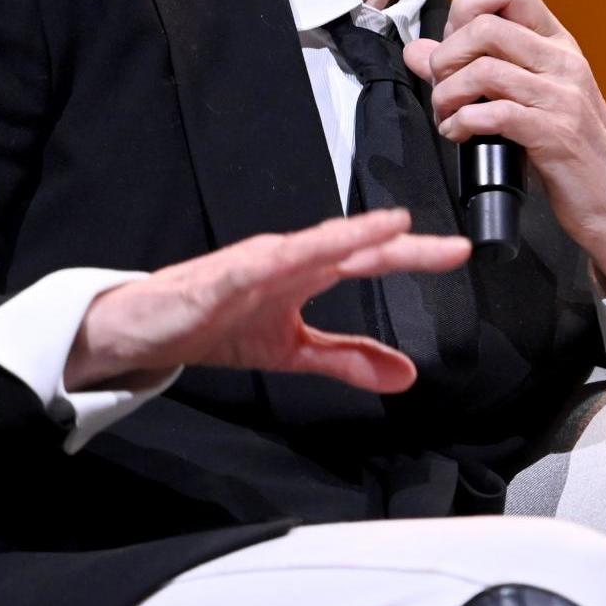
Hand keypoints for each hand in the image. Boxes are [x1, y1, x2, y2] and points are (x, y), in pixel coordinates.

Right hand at [65, 210, 470, 391]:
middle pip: (347, 245)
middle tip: (447, 246)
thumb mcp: (291, 351)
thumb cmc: (214, 324)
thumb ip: (347, 359)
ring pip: (303, 246)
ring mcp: (248, 265)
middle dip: (395, 242)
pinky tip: (291, 257)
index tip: (459, 253)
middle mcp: (283, 258)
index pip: (367, 260)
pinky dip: (272, 260)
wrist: (146, 329)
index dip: (413, 255)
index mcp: (304, 271)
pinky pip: (247, 268)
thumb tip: (407, 376)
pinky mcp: (214, 281)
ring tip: (385, 229)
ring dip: (344, 237)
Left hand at [402, 0, 605, 319]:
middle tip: (440, 88)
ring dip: (447, 95)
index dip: (466, 8)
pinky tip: (459, 134)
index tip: (453, 44)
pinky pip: (495, 113)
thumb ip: (470, 70)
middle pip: (485, 26)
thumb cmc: (566, 150)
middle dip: (446, 58)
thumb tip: (417, 50)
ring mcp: (563, 96)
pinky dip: (462, 123)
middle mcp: (563, 60)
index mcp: (557, 43)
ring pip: (484, 69)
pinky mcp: (556, 134)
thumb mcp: (521, 99)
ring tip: (446, 115)